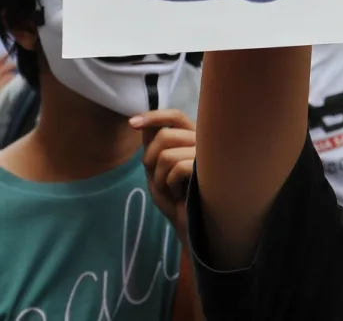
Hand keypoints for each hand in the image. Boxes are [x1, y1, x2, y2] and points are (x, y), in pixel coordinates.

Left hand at [131, 109, 196, 252]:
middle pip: (165, 135)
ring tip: (170, 190)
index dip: (154, 117)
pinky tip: (180, 195)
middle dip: (150, 159)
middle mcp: (204, 143)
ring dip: (159, 177)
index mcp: (193, 138)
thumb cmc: (177, 199)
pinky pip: (177, 169)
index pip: (175, 117)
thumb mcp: (157, 170)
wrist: (192, 226)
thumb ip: (153, 147)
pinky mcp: (210, 172)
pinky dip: (170, 185)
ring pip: (167, 155)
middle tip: (157, 178)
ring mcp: (209, 157)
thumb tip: (142, 123)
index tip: (132, 123)